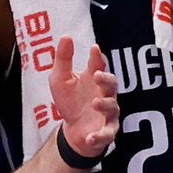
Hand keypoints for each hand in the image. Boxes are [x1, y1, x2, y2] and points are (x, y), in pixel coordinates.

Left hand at [47, 36, 118, 161]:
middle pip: (112, 84)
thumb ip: (63, 59)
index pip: (99, 65)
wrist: (72, 130)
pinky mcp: (106, 131)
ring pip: (112, 108)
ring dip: (104, 105)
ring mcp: (108, 113)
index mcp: (95, 79)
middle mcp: (105, 94)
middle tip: (97, 75)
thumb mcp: (60, 79)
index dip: (98, 58)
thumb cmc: (70, 102)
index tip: (94, 50)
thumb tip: (66, 36)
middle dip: (107, 79)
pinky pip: (107, 134)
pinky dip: (99, 136)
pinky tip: (89, 136)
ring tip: (94, 102)